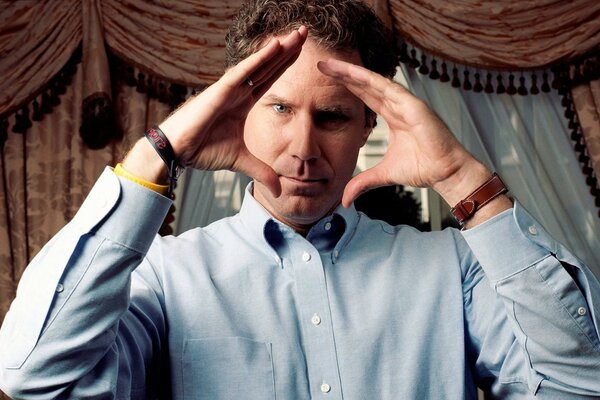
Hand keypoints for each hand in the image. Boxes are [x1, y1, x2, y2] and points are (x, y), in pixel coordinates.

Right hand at [152, 27, 308, 196]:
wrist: (178, 152)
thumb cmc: (202, 150)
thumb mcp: (241, 161)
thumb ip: (261, 171)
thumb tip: (278, 189)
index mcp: (242, 103)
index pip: (268, 79)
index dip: (284, 65)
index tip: (302, 53)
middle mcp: (237, 91)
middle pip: (267, 66)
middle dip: (287, 50)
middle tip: (306, 33)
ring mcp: (229, 89)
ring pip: (258, 64)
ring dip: (278, 49)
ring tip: (298, 34)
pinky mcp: (220, 91)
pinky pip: (243, 72)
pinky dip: (259, 59)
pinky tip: (275, 45)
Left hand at [317, 59, 492, 207]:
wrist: (445, 173)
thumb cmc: (423, 168)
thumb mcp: (383, 175)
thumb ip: (362, 182)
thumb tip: (344, 199)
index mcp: (392, 116)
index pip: (365, 96)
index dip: (347, 86)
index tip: (327, 79)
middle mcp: (398, 105)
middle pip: (366, 85)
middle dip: (344, 74)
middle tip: (321, 64)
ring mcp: (406, 103)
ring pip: (374, 82)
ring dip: (352, 72)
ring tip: (331, 65)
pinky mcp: (414, 105)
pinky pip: (389, 88)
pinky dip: (370, 80)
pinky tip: (354, 73)